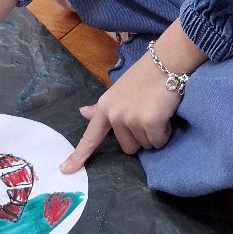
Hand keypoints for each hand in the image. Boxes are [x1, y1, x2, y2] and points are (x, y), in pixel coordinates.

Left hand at [60, 54, 182, 173]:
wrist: (166, 63)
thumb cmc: (143, 77)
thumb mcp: (117, 91)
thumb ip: (101, 108)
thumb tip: (82, 113)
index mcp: (105, 107)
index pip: (90, 136)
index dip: (78, 155)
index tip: (66, 170)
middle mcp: (115, 115)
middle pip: (128, 147)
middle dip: (140, 136)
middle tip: (146, 114)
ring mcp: (132, 119)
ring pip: (145, 145)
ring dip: (153, 134)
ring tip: (156, 110)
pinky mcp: (150, 122)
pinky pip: (158, 142)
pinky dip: (165, 132)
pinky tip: (164, 114)